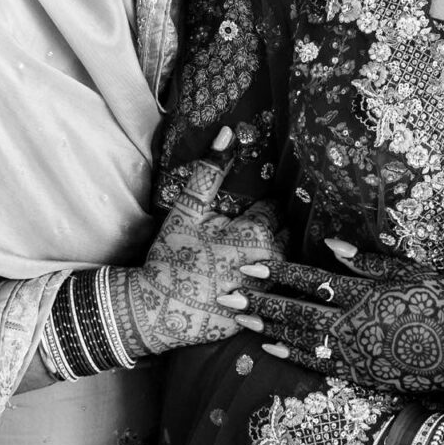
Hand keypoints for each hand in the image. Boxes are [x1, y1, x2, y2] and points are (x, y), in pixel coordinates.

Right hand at [124, 127, 281, 356]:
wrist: (157, 312)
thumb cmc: (171, 257)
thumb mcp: (187, 211)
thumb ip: (210, 172)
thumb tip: (229, 130)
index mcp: (258, 233)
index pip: (274, 207)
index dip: (261, 204)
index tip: (249, 207)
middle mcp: (274, 261)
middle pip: (285, 233)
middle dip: (272, 227)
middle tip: (248, 229)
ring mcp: (273, 291)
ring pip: (286, 260)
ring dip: (275, 253)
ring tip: (248, 252)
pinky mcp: (267, 314)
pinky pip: (280, 287)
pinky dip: (273, 280)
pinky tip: (251, 278)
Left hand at [239, 238, 443, 393]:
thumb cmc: (440, 301)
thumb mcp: (408, 271)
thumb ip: (367, 261)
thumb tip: (331, 246)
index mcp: (364, 293)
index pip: (311, 281)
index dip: (278, 273)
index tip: (250, 265)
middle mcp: (353, 323)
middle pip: (296, 311)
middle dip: (259, 301)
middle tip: (226, 294)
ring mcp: (353, 351)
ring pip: (300, 338)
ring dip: (267, 327)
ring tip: (239, 318)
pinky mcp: (358, 372)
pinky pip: (316, 362)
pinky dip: (290, 353)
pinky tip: (269, 345)